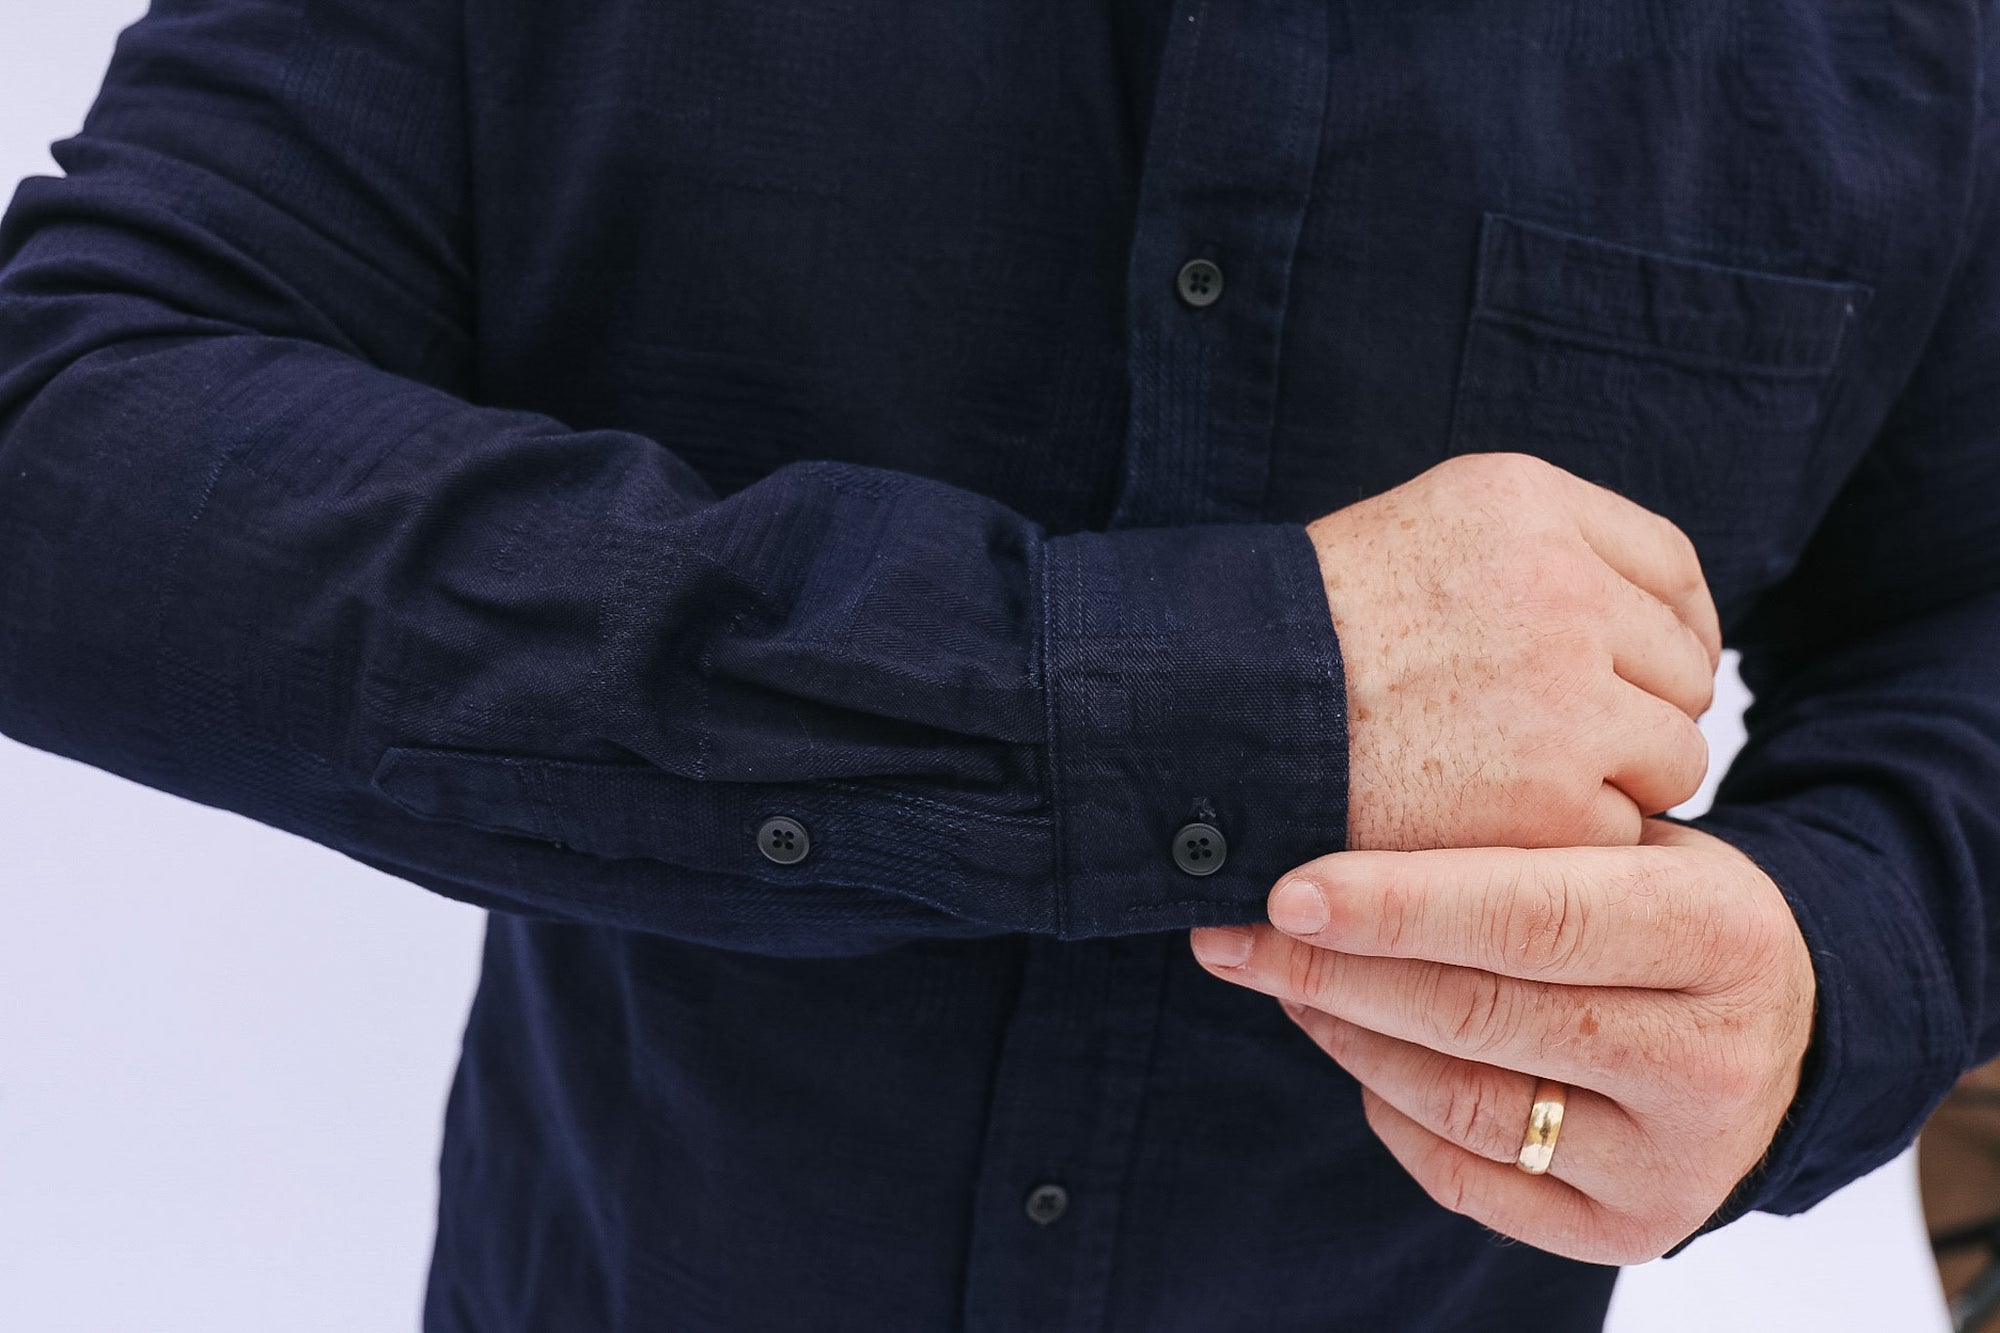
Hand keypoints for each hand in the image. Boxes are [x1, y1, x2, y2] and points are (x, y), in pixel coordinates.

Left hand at [1188, 820, 1815, 1264]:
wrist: (1785, 1024)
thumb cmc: (1667, 910)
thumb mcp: (1636, 847)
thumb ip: (1522, 845)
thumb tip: (1332, 844)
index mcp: (1719, 930)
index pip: (1531, 917)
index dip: (1396, 905)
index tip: (1287, 891)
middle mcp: (1709, 1058)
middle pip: (1478, 1014)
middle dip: (1332, 970)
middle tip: (1233, 933)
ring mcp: (1676, 1158)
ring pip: (1461, 1100)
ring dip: (1346, 1033)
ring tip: (1282, 978)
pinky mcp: (1632, 1226)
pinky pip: (1468, 1176)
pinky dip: (1392, 1109)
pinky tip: (1356, 1048)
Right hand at [1306, 453, 1722, 850]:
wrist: (1208, 712)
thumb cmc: (1299, 635)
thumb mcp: (1420, 532)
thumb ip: (1533, 553)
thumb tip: (1643, 614)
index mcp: (1529, 506)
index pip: (1672, 568)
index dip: (1675, 628)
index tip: (1653, 669)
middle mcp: (1561, 590)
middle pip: (1684, 668)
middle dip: (1639, 711)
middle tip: (1567, 746)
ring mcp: (1562, 697)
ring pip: (1672, 756)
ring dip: (1615, 780)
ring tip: (1521, 790)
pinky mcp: (1549, 801)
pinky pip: (1618, 829)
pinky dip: (1564, 842)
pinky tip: (1492, 829)